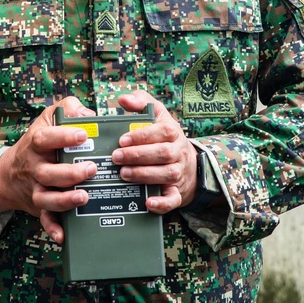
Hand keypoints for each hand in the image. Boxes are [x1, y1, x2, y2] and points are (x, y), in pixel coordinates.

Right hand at [0, 97, 96, 242]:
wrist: (8, 173)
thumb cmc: (39, 141)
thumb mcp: (49, 117)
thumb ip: (68, 109)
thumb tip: (88, 115)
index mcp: (36, 143)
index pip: (45, 138)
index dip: (63, 137)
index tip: (83, 135)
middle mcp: (34, 167)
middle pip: (48, 173)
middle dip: (70, 173)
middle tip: (91, 169)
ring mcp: (36, 189)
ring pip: (46, 198)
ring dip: (64, 200)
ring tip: (84, 197)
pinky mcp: (39, 207)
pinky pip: (44, 220)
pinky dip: (53, 229)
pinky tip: (64, 236)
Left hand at [111, 90, 199, 213]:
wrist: (188, 163)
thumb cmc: (164, 135)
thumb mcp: (156, 114)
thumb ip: (141, 102)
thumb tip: (122, 99)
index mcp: (172, 132)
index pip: (161, 131)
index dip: (142, 136)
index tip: (122, 140)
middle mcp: (177, 152)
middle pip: (162, 153)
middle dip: (137, 156)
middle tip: (116, 157)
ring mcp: (178, 173)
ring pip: (166, 174)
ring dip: (144, 175)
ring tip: (123, 174)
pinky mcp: (177, 192)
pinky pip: (173, 199)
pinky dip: (162, 203)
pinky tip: (147, 202)